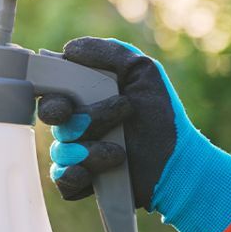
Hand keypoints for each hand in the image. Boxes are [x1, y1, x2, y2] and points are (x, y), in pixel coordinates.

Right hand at [38, 37, 230, 231]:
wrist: (179, 163)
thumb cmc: (162, 116)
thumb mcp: (143, 72)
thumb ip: (110, 53)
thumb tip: (69, 49)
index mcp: (85, 99)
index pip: (51, 96)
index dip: (52, 101)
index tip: (67, 105)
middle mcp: (76, 126)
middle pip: (54, 123)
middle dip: (80, 122)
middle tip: (100, 122)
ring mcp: (76, 155)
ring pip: (61, 151)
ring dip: (91, 151)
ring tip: (119, 153)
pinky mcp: (81, 182)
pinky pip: (61, 180)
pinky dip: (74, 176)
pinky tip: (94, 173)